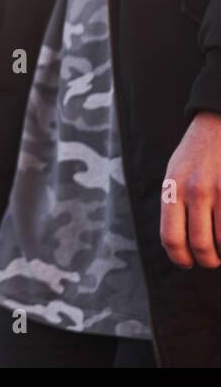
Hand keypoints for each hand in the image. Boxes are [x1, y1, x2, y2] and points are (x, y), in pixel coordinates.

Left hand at [160, 110, 220, 268]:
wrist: (218, 124)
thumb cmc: (196, 154)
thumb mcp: (174, 174)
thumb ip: (174, 204)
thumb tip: (178, 243)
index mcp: (172, 189)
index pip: (171, 237)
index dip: (179, 258)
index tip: (187, 263)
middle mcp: (195, 191)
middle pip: (200, 245)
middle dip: (207, 260)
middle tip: (211, 260)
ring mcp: (220, 191)